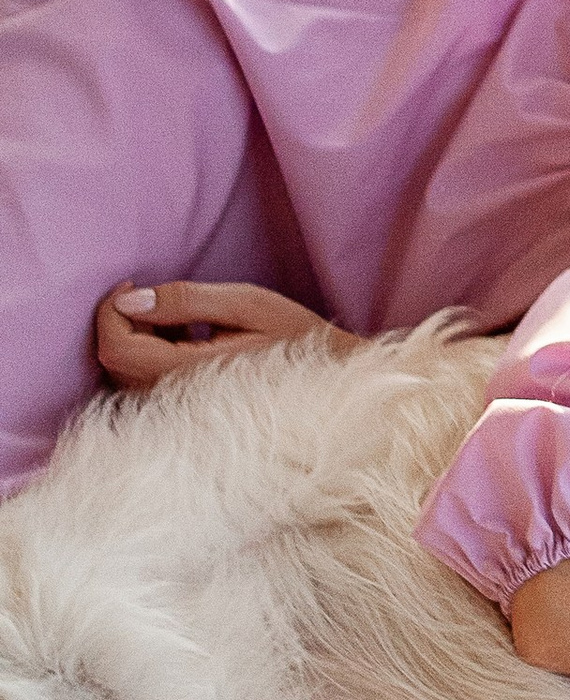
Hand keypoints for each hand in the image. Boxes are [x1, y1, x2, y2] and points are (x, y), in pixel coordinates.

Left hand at [94, 280, 354, 390]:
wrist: (326, 387)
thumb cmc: (294, 340)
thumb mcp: (247, 305)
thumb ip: (186, 300)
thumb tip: (131, 299)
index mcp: (185, 373)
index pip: (115, 346)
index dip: (112, 309)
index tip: (136, 285)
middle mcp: (172, 400)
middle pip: (113, 360)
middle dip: (125, 322)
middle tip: (163, 301)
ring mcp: (175, 412)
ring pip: (124, 373)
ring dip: (138, 339)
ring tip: (182, 323)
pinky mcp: (181, 415)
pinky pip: (143, 384)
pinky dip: (150, 356)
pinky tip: (187, 344)